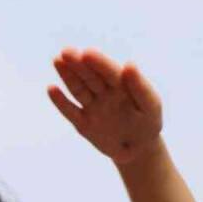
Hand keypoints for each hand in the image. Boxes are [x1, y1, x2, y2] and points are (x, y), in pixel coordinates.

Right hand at [47, 47, 162, 165]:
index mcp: (121, 84)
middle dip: (78, 64)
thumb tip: (130, 64)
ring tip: (57, 60)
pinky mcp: (83, 123)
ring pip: (78, 89)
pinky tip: (51, 89)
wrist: (140, 149)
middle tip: (66, 52)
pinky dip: (61, 102)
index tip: (87, 53)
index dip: (99, 62)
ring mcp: (92, 106)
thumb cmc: (148, 123)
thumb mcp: (151, 107)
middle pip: (89, 76)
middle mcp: (104, 92)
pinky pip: (71, 111)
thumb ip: (141, 88)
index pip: (109, 71)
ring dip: (67, 75)